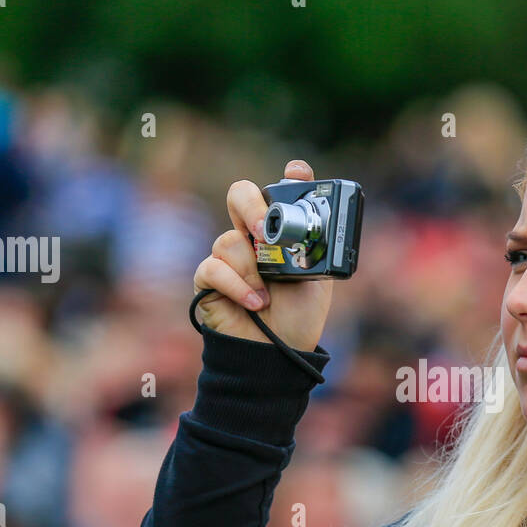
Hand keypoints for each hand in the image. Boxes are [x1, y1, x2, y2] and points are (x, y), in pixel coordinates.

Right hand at [192, 160, 334, 350]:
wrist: (280, 353)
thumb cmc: (299, 315)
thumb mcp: (318, 276)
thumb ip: (316, 242)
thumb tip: (317, 221)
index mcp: (277, 232)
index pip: (274, 193)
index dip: (287, 179)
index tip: (296, 173)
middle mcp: (250, 237)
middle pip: (239, 195)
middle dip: (251, 205)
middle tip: (264, 229)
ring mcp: (227, 257)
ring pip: (229, 240)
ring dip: (252, 269)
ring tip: (269, 294)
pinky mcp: (207, 280)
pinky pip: (214, 267)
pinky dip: (237, 285)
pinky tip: (255, 302)